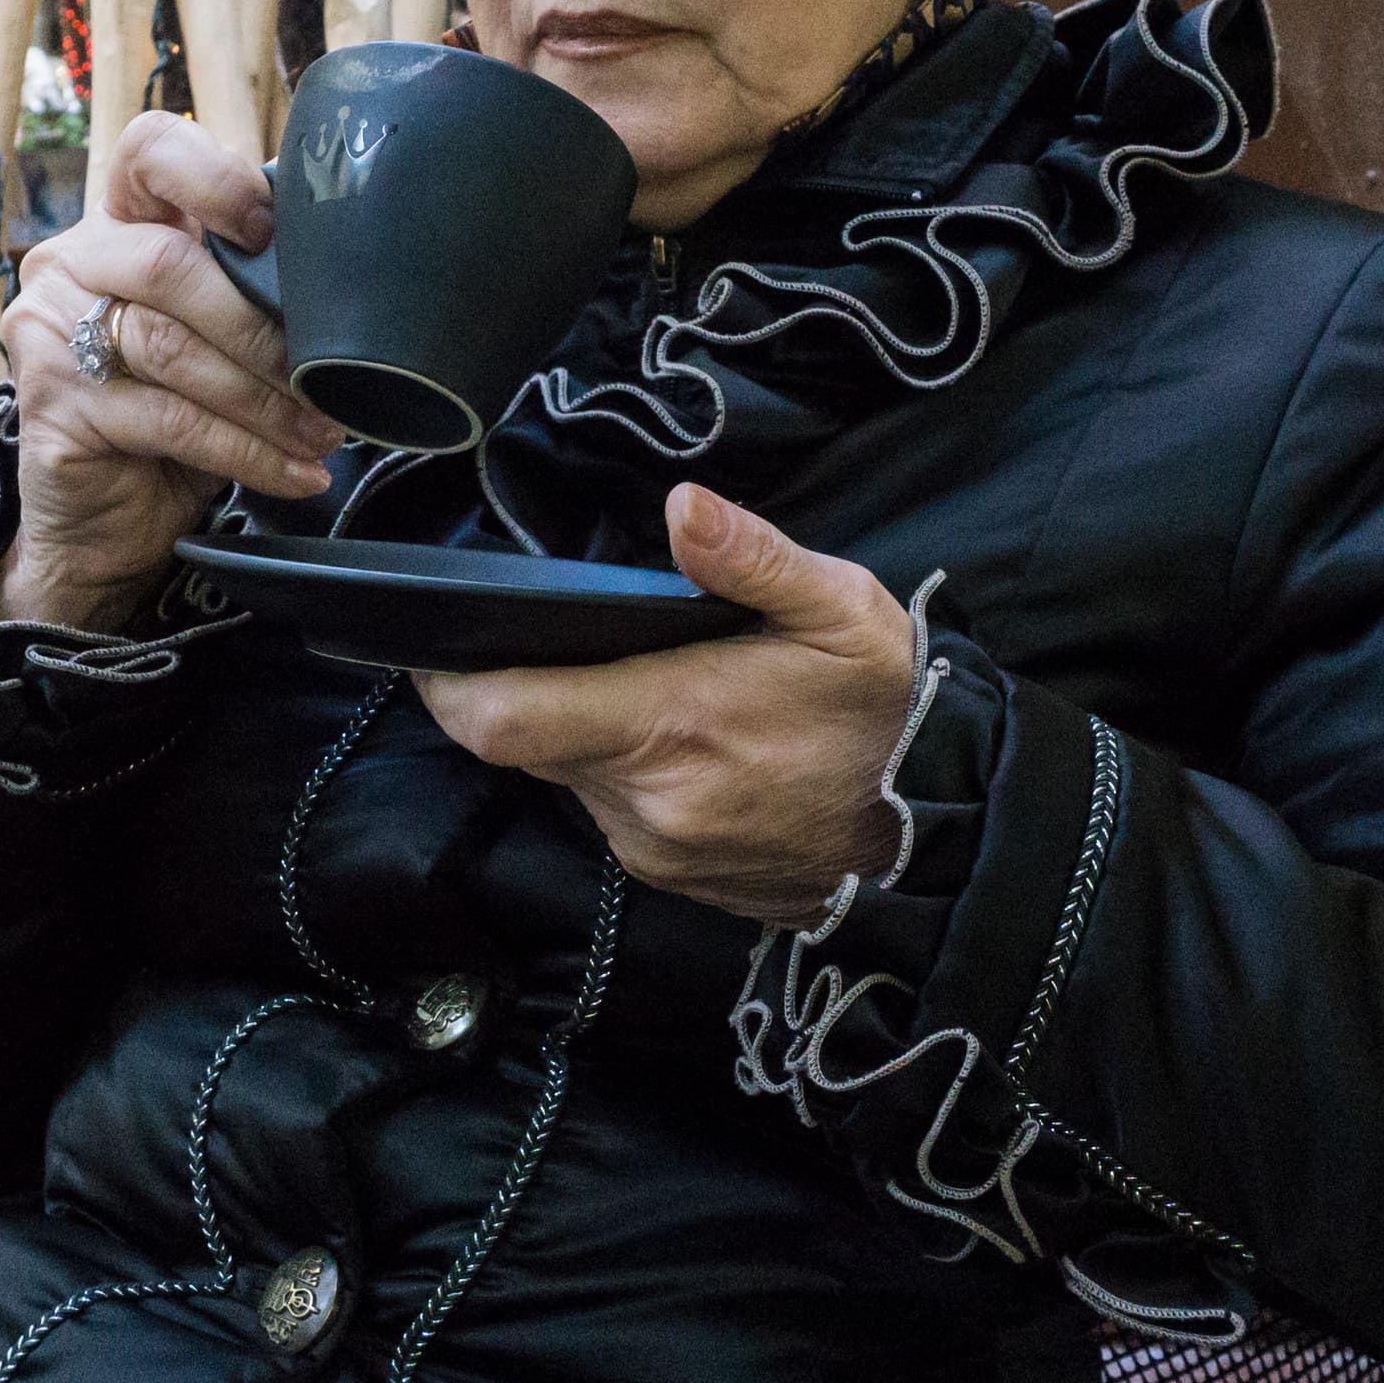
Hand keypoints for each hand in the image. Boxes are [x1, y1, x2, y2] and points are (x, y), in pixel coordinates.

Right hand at [0, 111, 343, 631]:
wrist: (106, 525)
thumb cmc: (175, 420)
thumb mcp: (215, 340)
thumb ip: (249, 293)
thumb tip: (351, 288)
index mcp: (119, 224)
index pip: (151, 150)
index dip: (213, 177)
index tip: (270, 229)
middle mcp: (70, 264)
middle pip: (167, 264)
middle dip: (259, 328)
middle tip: (325, 381)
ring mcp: (49, 334)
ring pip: (171, 349)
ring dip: (264, 400)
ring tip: (323, 432)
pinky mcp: (50, 406)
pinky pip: (168, 419)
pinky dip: (246, 450)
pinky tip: (295, 472)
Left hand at [415, 485, 919, 923]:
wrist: (945, 833)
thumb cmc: (889, 713)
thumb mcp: (842, 612)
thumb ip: (750, 558)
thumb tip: (681, 506)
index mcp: (668, 725)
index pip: (499, 718)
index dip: (449, 681)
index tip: (438, 641)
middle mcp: (643, 800)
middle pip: (522, 741)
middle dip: (527, 687)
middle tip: (567, 636)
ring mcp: (654, 847)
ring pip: (566, 775)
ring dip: (584, 729)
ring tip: (649, 684)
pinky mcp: (670, 876)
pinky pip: (610, 810)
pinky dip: (623, 770)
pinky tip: (683, 740)